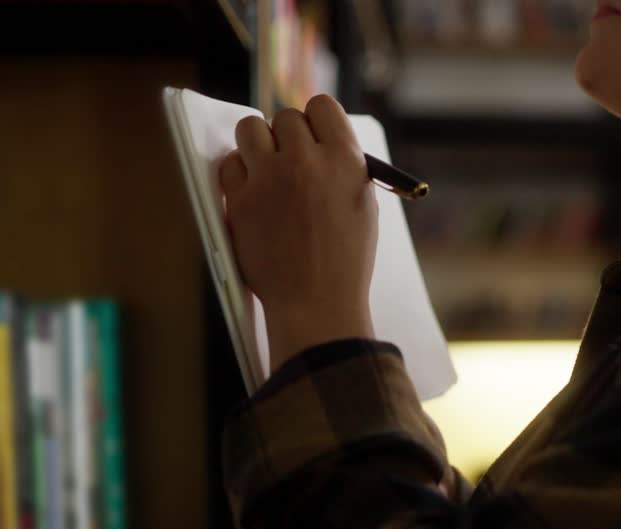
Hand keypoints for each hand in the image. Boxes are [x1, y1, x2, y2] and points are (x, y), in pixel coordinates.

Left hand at [219, 95, 377, 370]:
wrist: (317, 304)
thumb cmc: (346, 260)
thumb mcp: (364, 207)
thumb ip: (344, 168)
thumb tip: (320, 142)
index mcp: (345, 161)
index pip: (322, 105)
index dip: (317, 119)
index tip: (314, 134)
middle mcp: (306, 162)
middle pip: (286, 117)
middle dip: (289, 136)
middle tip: (293, 161)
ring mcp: (269, 180)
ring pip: (250, 128)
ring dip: (259, 143)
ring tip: (268, 168)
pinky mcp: (239, 200)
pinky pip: (230, 164)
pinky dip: (240, 173)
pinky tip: (254, 192)